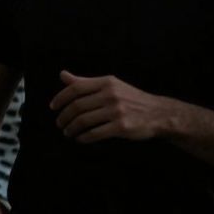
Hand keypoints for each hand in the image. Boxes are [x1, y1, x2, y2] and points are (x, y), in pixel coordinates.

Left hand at [50, 71, 167, 141]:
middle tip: (59, 124)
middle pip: (77, 106)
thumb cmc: (131, 99)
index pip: (76, 88)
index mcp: (107, 83)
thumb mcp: (110, 85)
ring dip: (71, 128)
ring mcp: (117, 111)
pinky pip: (95, 133)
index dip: (60, 98)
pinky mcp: (121, 127)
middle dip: (64, 117)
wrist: (160, 113)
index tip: (53, 107)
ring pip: (83, 121)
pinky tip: (80, 139)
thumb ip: (85, 82)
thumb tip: (62, 74)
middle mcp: (111, 95)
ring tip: (67, 132)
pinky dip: (83, 138)